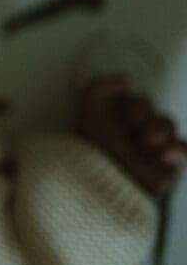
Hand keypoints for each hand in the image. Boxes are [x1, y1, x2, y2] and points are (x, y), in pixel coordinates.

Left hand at [75, 73, 186, 196]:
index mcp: (115, 117)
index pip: (136, 98)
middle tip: (128, 134)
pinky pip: (184, 148)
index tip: (119, 120)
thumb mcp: (87, 114)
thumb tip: (126, 77)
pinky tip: (162, 156)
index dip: (130, 106)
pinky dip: (177, 150)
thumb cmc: (92, 151)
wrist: (104, 187)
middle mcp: (134, 129)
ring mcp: (152, 147)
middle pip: (152, 108)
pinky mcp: (168, 165)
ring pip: (167, 123)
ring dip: (154, 133)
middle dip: (140, 118)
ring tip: (142, 148)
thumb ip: (98, 87)